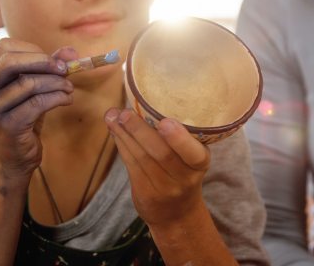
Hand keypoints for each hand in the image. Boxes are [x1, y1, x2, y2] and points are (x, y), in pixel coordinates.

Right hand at [0, 39, 76, 180]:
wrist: (13, 159)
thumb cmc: (23, 119)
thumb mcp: (34, 90)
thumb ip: (48, 69)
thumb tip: (70, 51)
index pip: (5, 48)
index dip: (33, 51)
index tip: (54, 62)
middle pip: (11, 61)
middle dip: (44, 62)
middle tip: (65, 70)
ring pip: (28, 83)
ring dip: (56, 83)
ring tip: (68, 89)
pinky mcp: (6, 125)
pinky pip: (37, 103)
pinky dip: (58, 98)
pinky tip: (67, 100)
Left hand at [104, 108, 210, 227]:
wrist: (177, 213)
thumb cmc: (184, 173)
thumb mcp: (192, 158)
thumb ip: (180, 136)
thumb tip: (150, 99)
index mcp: (200, 163)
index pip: (193, 153)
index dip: (179, 139)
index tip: (165, 122)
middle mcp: (184, 178)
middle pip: (161, 154)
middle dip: (141, 131)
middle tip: (125, 113)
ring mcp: (163, 188)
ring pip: (141, 158)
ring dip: (124, 134)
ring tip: (112, 115)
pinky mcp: (144, 193)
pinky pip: (130, 165)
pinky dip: (121, 144)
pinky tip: (114, 130)